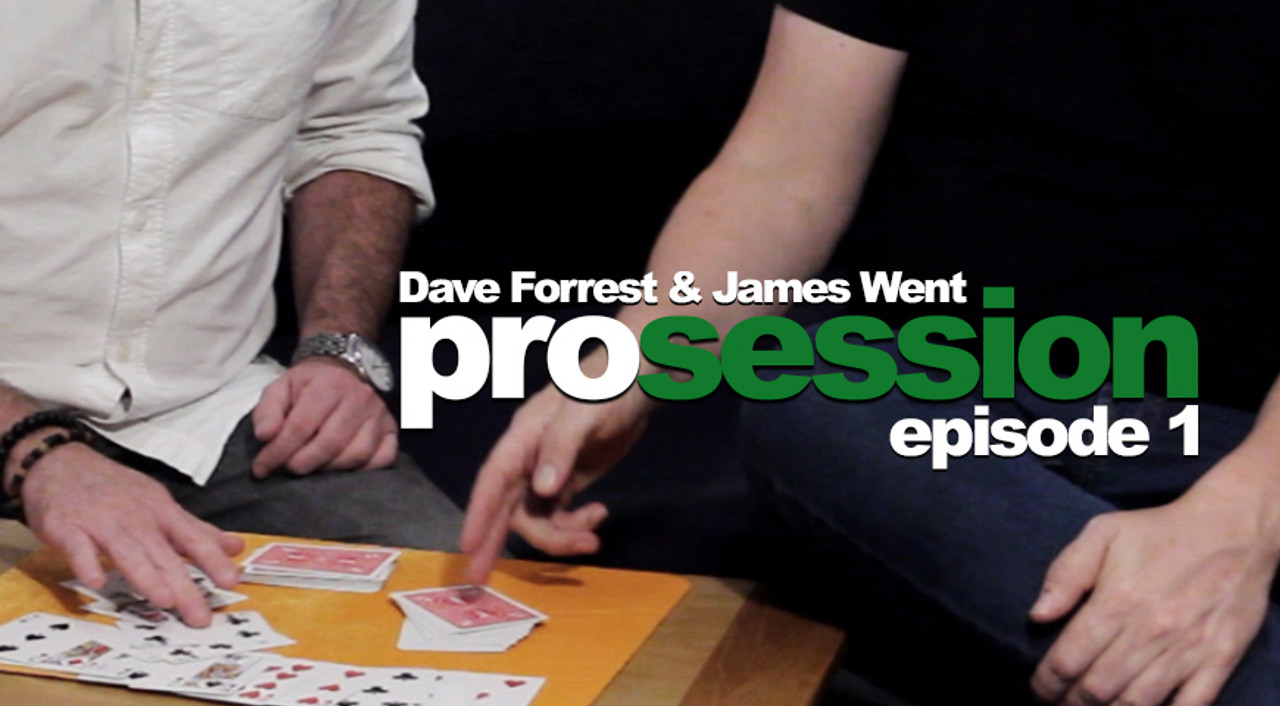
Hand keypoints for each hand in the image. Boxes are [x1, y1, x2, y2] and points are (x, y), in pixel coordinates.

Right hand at [21, 444, 244, 626]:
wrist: (61, 464)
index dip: (213, 560)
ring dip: (146, 575)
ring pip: (127, 552)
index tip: (231, 582)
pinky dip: (86, 562)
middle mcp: (136, 517)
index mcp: (161, 511)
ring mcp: (100, 522)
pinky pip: (77, 547)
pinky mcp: (67, 527)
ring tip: (164, 599)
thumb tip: (235, 547)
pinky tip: (96, 582)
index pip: (193, 538)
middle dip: (184, 585)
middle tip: (200, 615)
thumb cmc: (117, 490)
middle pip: (163, 554)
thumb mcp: (160, 503)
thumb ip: (196, 530)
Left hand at [252, 357, 397, 476]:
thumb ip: (268, 411)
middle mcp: (358, 398)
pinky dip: (365, 470)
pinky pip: (384, 457)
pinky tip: (345, 471)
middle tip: (287, 470)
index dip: (278, 452)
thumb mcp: (281, 387)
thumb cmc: (310, 384)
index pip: (300, 427)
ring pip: (357, 454)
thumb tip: (265, 437)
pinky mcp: (391, 428)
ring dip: (331, 470)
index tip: (261, 469)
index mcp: (328, 385)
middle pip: (330, 443)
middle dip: (303, 463)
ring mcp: (379, 414)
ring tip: (312, 470)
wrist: (346, 367)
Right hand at [460, 380, 654, 584]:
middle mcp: (529, 458)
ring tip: (593, 539)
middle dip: (494, 542)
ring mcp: (550, 469)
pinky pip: (560, 514)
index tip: (467, 548)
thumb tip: (542, 489)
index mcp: (523, 438)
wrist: (639, 376)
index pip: (493, 481)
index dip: (478, 514)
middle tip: (481, 581)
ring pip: (538, 517)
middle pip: (505, 505)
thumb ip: (561, 448)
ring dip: (560, 536)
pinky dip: (576, 524)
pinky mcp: (570, 477)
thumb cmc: (608, 385)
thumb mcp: (584, 413)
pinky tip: (600, 516)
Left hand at [1030, 457, 1279, 705]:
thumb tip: (1038, 615)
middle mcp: (1149, 632)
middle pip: (1097, 689)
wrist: (1232, 529)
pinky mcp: (1219, 660)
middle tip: (1060, 703)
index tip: (1039, 689)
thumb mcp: (1102, 533)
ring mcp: (1187, 650)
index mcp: (1116, 603)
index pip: (1068, 660)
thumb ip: (1066, 574)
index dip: (1047, 683)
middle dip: (1070, 702)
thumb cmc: (1159, 531)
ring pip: (1137, 703)